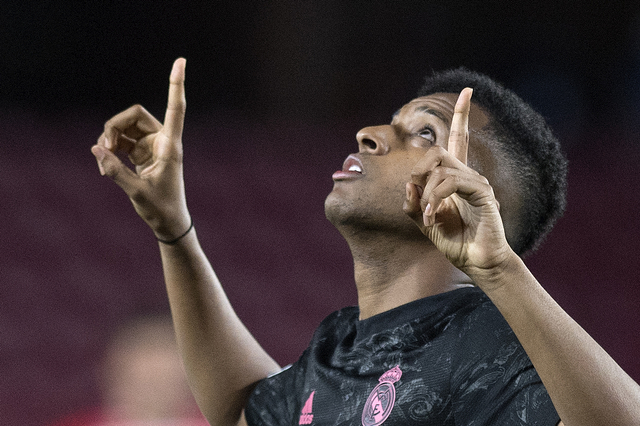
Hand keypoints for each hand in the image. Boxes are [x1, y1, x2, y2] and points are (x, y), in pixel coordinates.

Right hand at [91, 58, 190, 239]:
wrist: (168, 222)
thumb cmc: (161, 208)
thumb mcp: (136, 191)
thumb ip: (115, 170)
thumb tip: (96, 148)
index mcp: (170, 146)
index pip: (175, 108)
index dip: (176, 84)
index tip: (180, 61)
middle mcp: (162, 141)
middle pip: (134, 115)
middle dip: (114, 126)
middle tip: (104, 146)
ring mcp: (151, 146)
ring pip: (124, 128)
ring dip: (110, 138)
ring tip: (103, 160)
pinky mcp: (141, 154)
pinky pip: (121, 141)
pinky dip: (110, 150)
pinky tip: (104, 164)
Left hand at [403, 88, 511, 277]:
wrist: (477, 263)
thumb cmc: (455, 242)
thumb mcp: (425, 222)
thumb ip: (413, 203)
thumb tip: (409, 183)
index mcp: (455, 178)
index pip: (459, 139)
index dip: (462, 115)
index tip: (468, 90)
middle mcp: (468, 175)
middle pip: (438, 150)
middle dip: (419, 170)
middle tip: (418, 198)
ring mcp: (477, 183)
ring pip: (440, 170)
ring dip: (426, 195)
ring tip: (427, 218)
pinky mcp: (483, 193)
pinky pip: (451, 183)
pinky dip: (435, 199)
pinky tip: (432, 218)